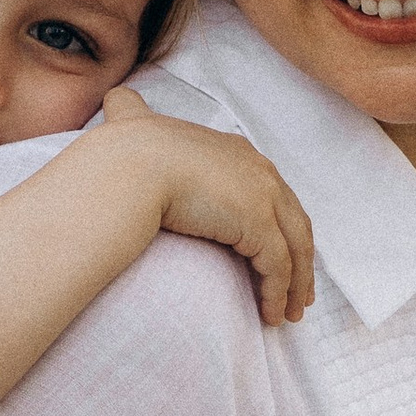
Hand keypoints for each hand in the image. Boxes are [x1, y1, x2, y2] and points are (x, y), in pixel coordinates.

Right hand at [97, 91, 314, 325]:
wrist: (131, 164)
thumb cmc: (128, 149)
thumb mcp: (133, 121)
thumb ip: (130, 110)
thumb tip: (115, 100)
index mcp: (237, 151)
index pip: (273, 192)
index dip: (280, 223)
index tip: (280, 251)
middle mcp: (260, 171)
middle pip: (294, 221)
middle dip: (300, 259)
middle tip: (298, 291)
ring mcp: (263, 197)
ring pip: (294, 249)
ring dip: (294, 284)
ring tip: (287, 314)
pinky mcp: (258, 224)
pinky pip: (277, 267)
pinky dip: (278, 293)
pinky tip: (270, 315)